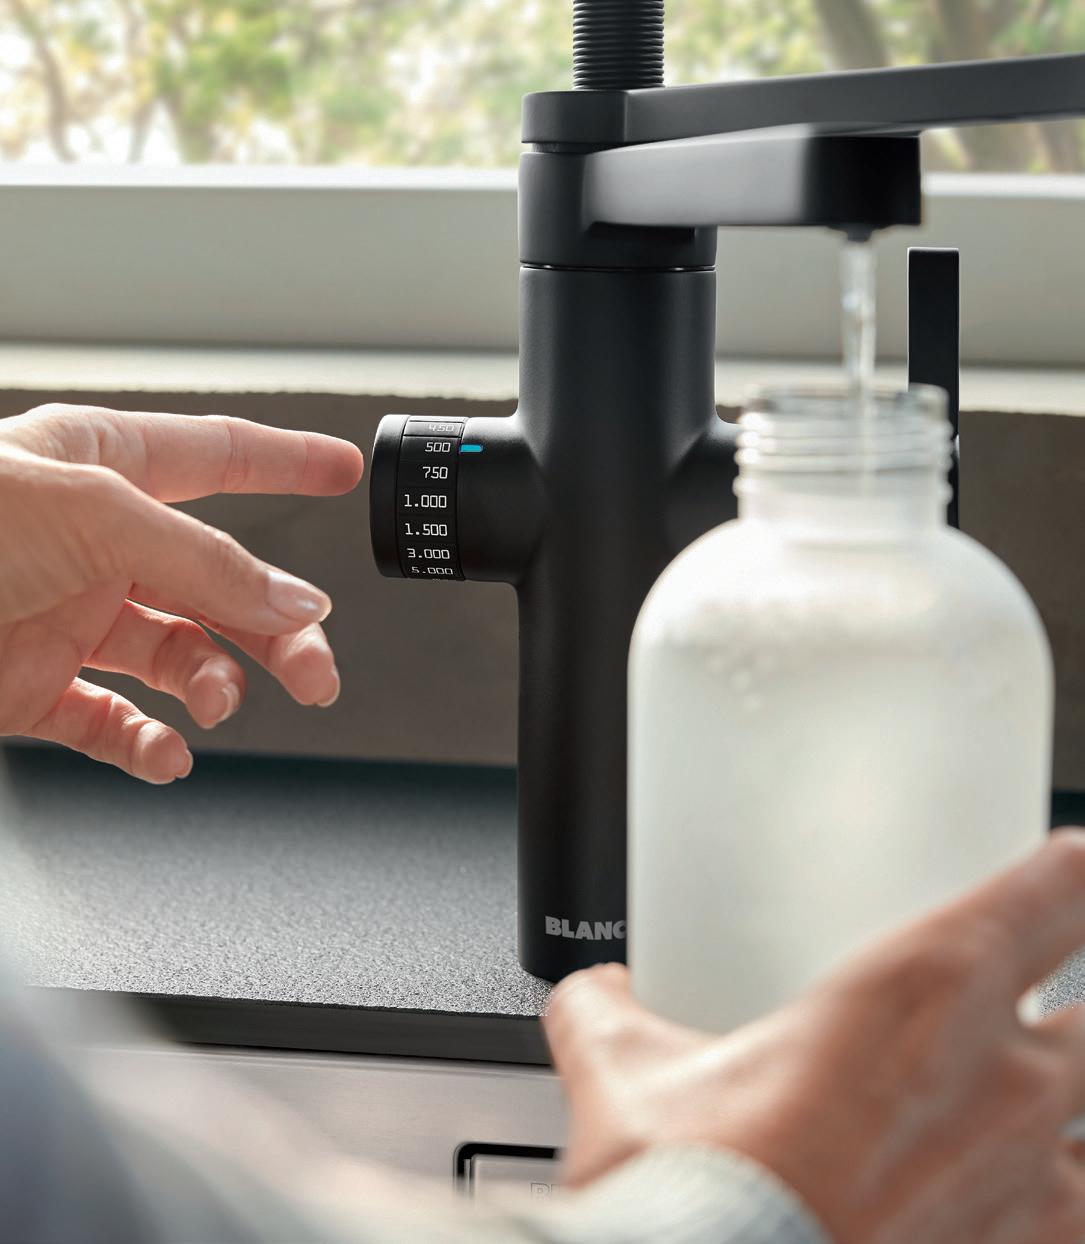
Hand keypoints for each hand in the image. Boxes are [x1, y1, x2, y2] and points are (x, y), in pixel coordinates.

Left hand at [0, 403, 362, 783]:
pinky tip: (165, 752)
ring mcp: (64, 616)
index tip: (344, 470)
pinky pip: (114, 722)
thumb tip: (294, 602)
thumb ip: (207, 562)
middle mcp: (90, 542)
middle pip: (216, 582)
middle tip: (313, 669)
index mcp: (99, 466)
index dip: (286, 461)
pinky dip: (148, 744)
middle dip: (275, 626)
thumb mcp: (93, 516)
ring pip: (177, 655)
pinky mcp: (33, 688)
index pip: (216, 456)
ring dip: (214, 686)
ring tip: (217, 704)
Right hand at [546, 831, 1084, 1243]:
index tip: (1068, 860)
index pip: (1046, 898)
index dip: (1067, 872)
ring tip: (1034, 1102)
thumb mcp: (624, 1074)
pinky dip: (1051, 1201)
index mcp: (914, 995)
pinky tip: (1024, 1198)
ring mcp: (1020, 1184)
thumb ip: (608, 1013)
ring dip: (1070, 1104)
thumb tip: (594, 996)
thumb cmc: (693, 1196)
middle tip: (1055, 982)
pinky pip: (1069, 1222)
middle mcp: (993, 1084)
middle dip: (1083, 988)